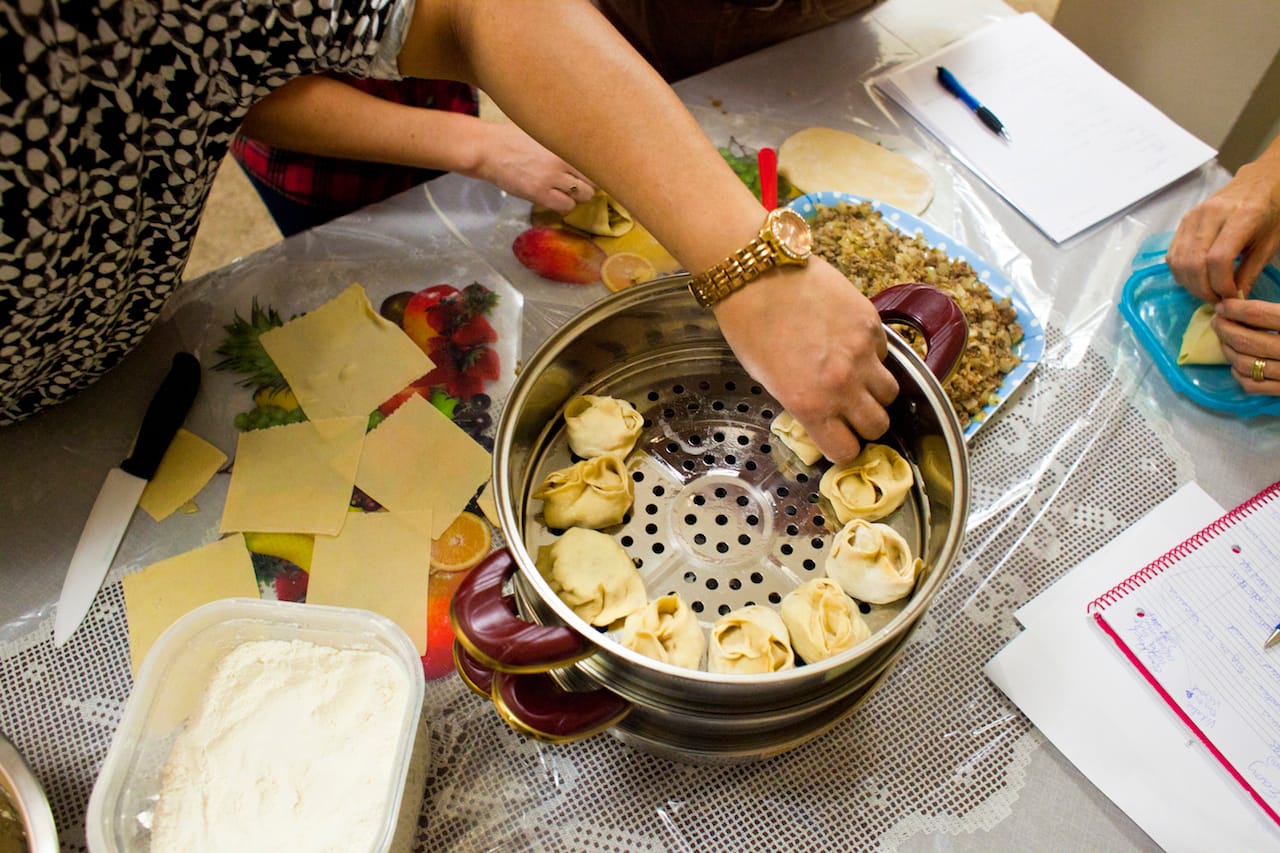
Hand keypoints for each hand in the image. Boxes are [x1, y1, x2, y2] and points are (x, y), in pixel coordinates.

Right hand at [465, 121, 594, 213]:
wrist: (488, 148)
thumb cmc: (512, 138)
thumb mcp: (541, 132)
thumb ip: (561, 141)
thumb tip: (579, 149)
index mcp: (563, 142)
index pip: (594, 161)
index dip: (595, 171)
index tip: (592, 175)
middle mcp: (561, 159)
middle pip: (593, 180)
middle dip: (589, 185)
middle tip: (579, 186)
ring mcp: (550, 177)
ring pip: (583, 196)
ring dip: (577, 197)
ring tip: (566, 193)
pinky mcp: (538, 193)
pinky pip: (564, 206)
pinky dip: (564, 206)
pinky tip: (556, 200)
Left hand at [713, 258, 897, 462]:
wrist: (759, 275)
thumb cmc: (750, 327)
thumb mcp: (767, 379)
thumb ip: (801, 402)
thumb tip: (821, 412)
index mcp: (810, 405)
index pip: (846, 450)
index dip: (843, 446)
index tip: (840, 439)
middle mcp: (842, 385)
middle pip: (878, 425)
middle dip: (865, 423)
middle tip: (853, 411)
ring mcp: (862, 354)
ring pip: (891, 393)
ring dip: (877, 392)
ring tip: (859, 380)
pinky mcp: (872, 324)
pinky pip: (885, 355)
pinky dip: (874, 357)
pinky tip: (851, 345)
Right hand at [1168, 147, 1279, 301]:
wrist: (1259, 182)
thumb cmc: (1271, 211)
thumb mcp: (1269, 243)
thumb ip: (1250, 271)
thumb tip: (1234, 299)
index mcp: (1241, 216)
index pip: (1218, 259)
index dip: (1221, 284)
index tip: (1231, 296)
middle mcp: (1211, 214)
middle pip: (1194, 262)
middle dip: (1204, 288)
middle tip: (1217, 299)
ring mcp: (1193, 217)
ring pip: (1179, 260)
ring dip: (1190, 283)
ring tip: (1207, 291)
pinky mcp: (1183, 221)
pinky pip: (1172, 254)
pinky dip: (1180, 272)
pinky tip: (1196, 278)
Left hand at [1213, 297, 1279, 393]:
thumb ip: (1273, 311)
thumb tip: (1242, 302)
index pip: (1258, 314)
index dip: (1234, 309)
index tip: (1222, 306)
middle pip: (1246, 341)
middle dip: (1224, 329)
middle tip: (1218, 321)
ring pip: (1244, 363)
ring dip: (1228, 350)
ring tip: (1225, 340)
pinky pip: (1251, 384)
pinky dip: (1238, 373)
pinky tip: (1237, 361)